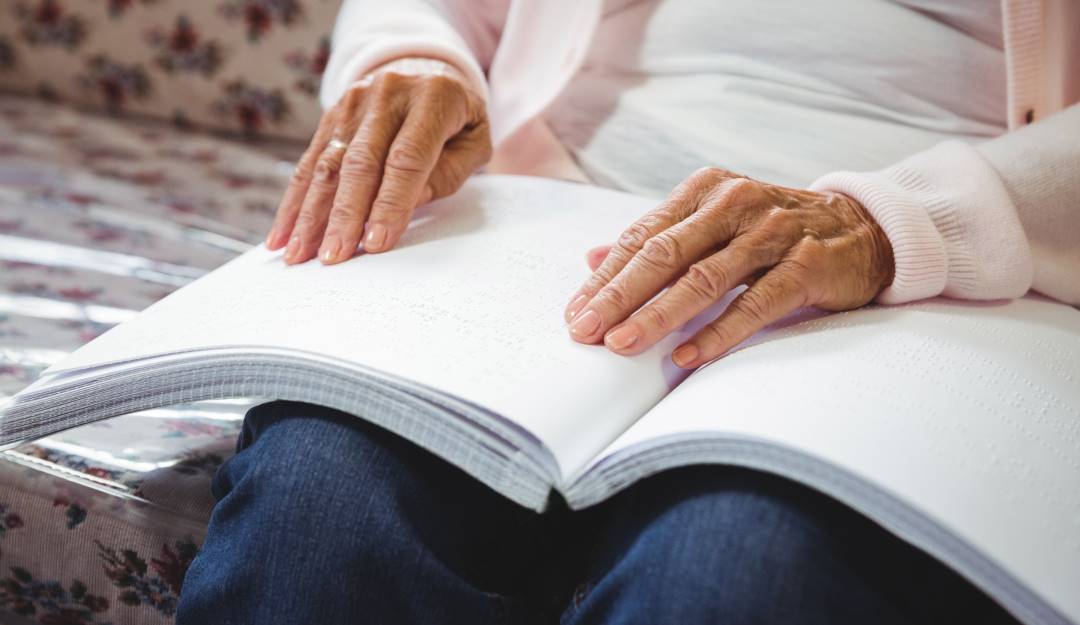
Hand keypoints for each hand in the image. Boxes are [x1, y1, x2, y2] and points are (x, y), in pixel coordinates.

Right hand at [267, 57, 491, 263]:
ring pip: (328, 163)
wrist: (428, 70)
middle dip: (344, 215)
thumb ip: (447, 174)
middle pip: (360, 162)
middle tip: (334, 256)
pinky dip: (296, 200)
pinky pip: (310, 161)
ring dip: (311, 214)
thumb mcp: (473, 143)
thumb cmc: (457, 121)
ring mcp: (355, 101)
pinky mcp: (332, 113)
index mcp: (434, 97)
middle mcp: (389, 93)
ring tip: (300, 253)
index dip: (391, 203)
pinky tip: (284, 232)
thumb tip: (406, 207)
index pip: (407, 158)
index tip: (376, 242)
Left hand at [564, 168, 894, 367]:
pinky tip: (687, 356)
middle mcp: (735, 204)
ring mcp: (773, 232)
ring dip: (658, 315)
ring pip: (704, 278)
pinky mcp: (807, 265)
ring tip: (623, 345)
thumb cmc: (775, 230)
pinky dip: (718, 331)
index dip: (605, 278)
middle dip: (619, 296)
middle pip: (665, 253)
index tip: (575, 313)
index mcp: (706, 190)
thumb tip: (592, 259)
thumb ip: (658, 239)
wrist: (863, 228)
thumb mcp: (714, 222)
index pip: (643, 236)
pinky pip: (754, 303)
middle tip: (585, 330)